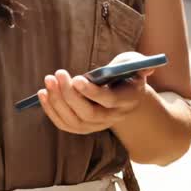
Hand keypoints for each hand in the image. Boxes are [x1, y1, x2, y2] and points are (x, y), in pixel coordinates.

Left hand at [38, 52, 155, 135]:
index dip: (92, 92)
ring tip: (48, 80)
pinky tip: (42, 93)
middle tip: (58, 74)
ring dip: (57, 101)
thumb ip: (140, 63)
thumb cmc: (127, 75)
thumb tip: (147, 67)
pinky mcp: (82, 127)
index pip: (108, 101)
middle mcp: (112, 117)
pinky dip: (51, 110)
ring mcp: (96, 126)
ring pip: (74, 121)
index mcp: (126, 100)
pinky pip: (64, 124)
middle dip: (69, 95)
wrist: (123, 96)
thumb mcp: (135, 65)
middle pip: (88, 113)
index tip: (77, 78)